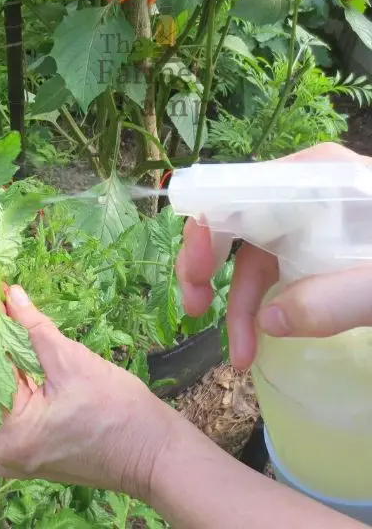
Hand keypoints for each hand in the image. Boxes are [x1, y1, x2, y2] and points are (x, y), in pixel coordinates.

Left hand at [0, 284, 174, 499]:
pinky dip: (24, 376)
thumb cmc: (118, 408)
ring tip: (11, 311)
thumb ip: (33, 327)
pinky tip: (24, 343)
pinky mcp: (31, 451)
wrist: (153, 451)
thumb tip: (10, 293)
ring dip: (13, 353)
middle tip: (3, 296)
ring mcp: (17, 454)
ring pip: (8, 389)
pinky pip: (20, 405)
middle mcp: (3, 451)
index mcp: (9, 435)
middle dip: (3, 337)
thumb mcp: (71, 361)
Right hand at [176, 143, 371, 369]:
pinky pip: (275, 272)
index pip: (234, 195)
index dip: (204, 235)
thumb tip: (270, 323)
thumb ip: (338, 298)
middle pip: (234, 226)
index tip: (196, 282)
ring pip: (253, 257)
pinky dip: (262, 306)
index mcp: (312, 179)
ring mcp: (308, 219)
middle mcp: (300, 192)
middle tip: (195, 310)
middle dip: (209, 270)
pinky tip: (263, 336)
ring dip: (239, 305)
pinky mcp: (316, 245)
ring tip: (241, 356)